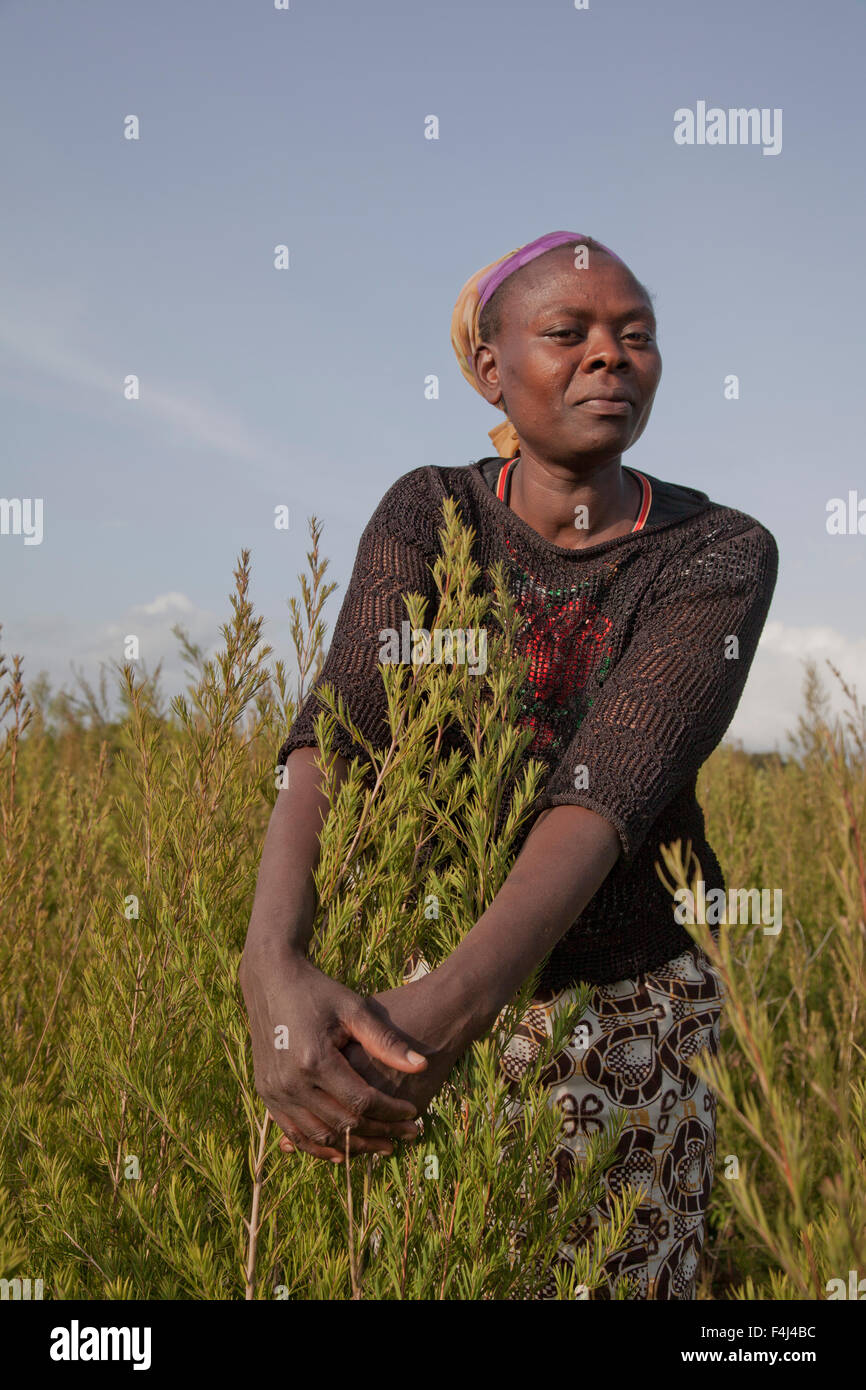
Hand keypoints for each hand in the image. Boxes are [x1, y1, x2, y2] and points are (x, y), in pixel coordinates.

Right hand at [278, 972, 471, 1154]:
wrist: (271, 981)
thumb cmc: (318, 991)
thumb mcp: (354, 1009)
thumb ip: (386, 1041)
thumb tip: (422, 1066)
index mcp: (314, 1060)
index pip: (361, 1101)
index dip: (391, 1112)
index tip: (413, 1113)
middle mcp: (291, 1082)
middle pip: (342, 1124)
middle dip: (379, 1133)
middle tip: (406, 1135)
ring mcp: (274, 1091)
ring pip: (318, 1136)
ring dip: (352, 1147)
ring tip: (382, 1145)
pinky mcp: (266, 1094)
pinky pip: (294, 1133)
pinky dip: (320, 1145)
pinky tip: (345, 1149)